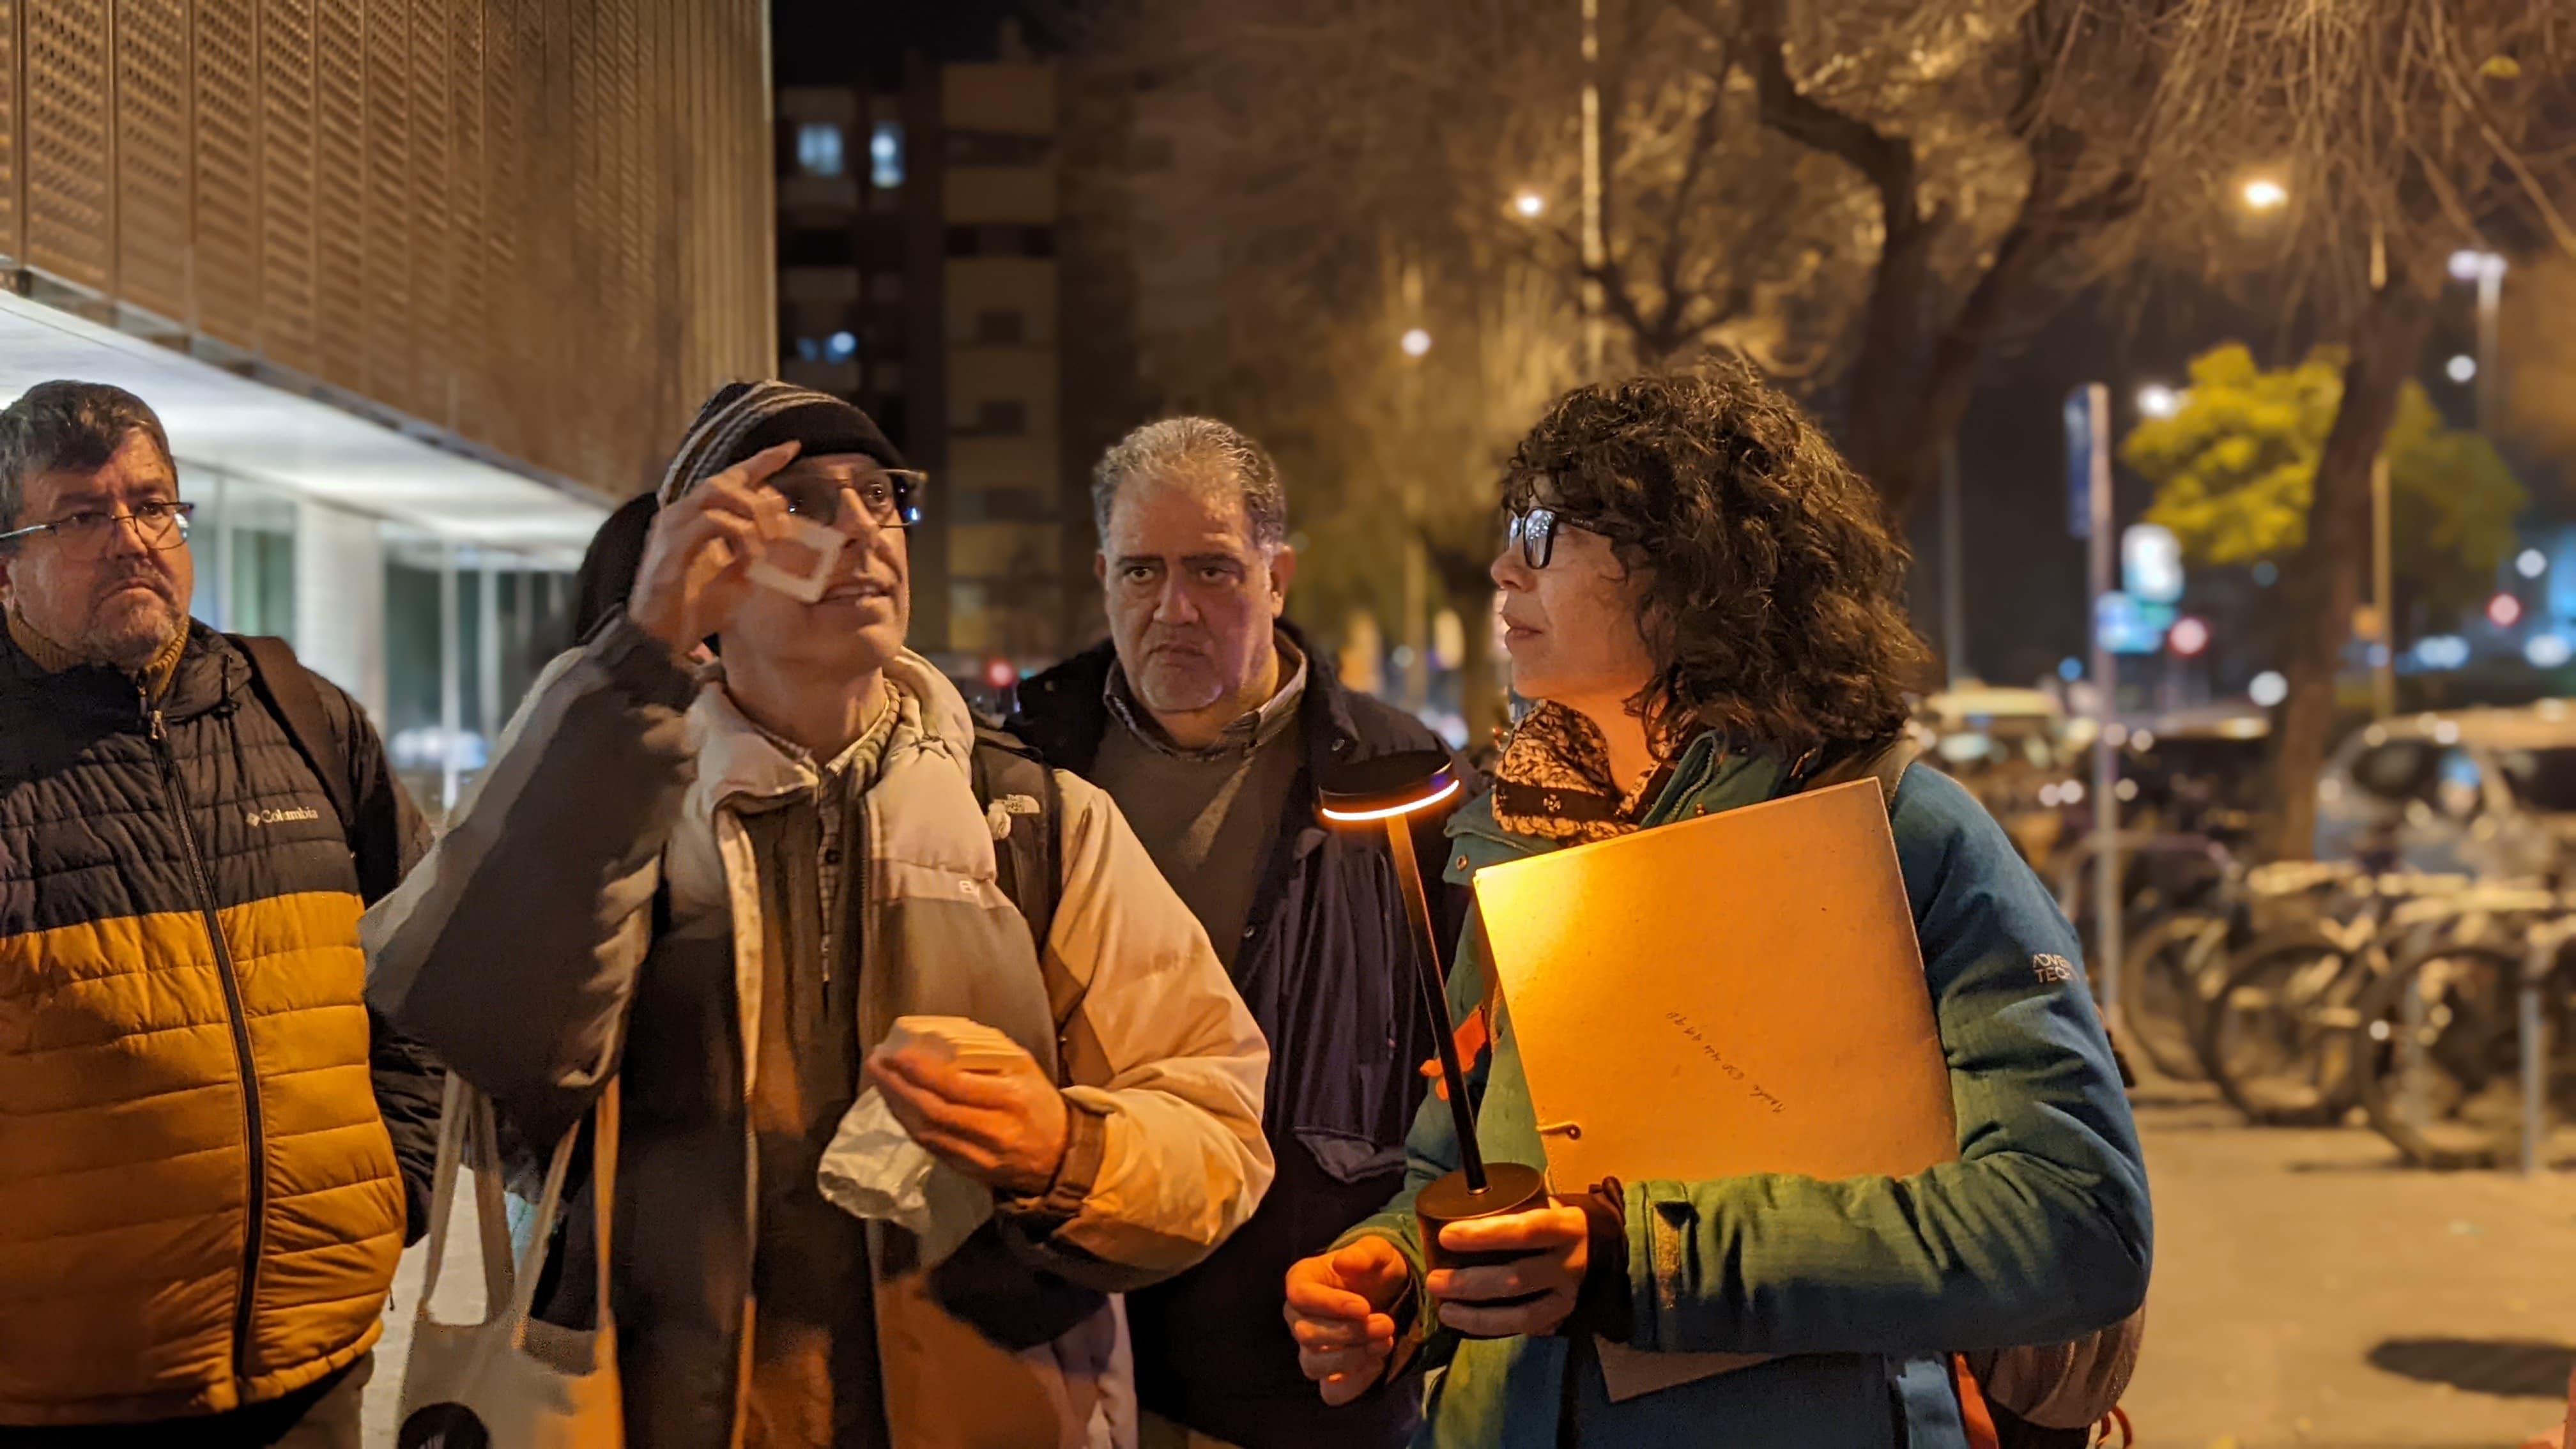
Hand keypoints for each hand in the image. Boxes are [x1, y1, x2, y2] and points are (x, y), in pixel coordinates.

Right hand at [626, 442, 800, 653]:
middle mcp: (680, 515)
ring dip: (752, 509)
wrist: (657, 640)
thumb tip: (789, 546)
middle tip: (786, 508)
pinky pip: (710, 523)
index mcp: (694, 518)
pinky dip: (737, 533)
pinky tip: (753, 554)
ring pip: (717, 493)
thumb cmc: (693, 609)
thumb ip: (757, 558)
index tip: (791, 448)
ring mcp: (672, 528)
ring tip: (773, 533)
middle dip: (761, 485)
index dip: (761, 462)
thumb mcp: (736, 580)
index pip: (729, 479)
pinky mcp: (671, 548)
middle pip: (725, 480)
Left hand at [865, 1041, 1069, 1196]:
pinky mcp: (968, 1170)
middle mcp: (994, 1129)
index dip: (920, 1069)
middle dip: (899, 1085)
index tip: (895, 1051)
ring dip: (897, 1104)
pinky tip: (895, 1105)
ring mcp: (979, 1155)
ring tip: (879, 1079)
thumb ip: (983, 1051)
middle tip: (876, 1062)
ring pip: (928, 1131)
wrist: (1058, 1155)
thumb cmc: (1037, 1101)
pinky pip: (930, 1146)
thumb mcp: (1022, 1067)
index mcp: (1011, 1097)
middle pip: (935, 1110)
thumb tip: (936, 1036)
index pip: (956, 1084)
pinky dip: (908, 1124)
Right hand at [1285, 1237, 1413, 1405]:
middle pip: (1306, 1334)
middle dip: (1348, 1333)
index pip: (1300, 1296)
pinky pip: (1331, 1392)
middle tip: (1386, 1324)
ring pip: (1313, 1365)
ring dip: (1352, 1358)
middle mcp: (1297, 1318)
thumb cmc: (1375, 1269)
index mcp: (1301, 1280)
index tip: (1364, 1306)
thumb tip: (1343, 1262)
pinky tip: (1378, 1363)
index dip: (1329, 1305)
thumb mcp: (1377, 1251)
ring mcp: (1310, 1350)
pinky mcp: (1329, 1375)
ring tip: (1385, 1342)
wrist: (1389, 1293)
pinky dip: (1355, 1383)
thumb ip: (1363, 1254)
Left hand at [1424, 1203, 1589, 1338]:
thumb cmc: (1555, 1222)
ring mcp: (1567, 1295)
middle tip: (1434, 1279)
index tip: (1446, 1236)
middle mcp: (1569, 1264)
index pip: (1524, 1230)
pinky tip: (1465, 1323)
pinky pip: (1525, 1328)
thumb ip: (1510, 1208)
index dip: (1483, 1235)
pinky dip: (1493, 1328)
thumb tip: (1453, 1208)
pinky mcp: (1562, 1317)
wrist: (1602, 1249)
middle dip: (1470, 1282)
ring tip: (1444, 1309)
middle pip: (1517, 1278)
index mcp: (1565, 1227)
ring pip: (1521, 1314)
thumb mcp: (1543, 1205)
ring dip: (1477, 1315)